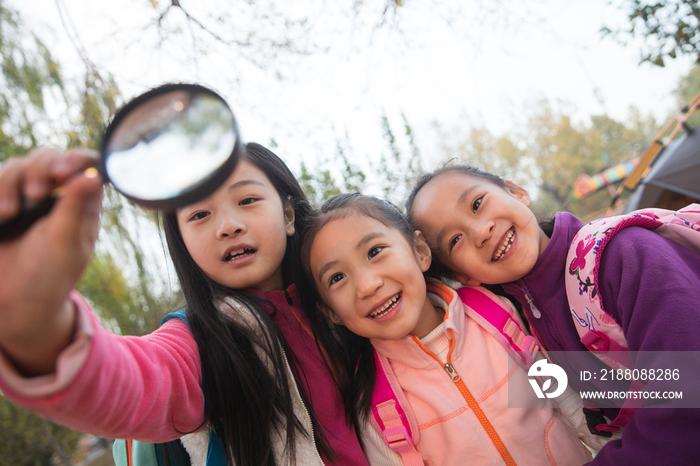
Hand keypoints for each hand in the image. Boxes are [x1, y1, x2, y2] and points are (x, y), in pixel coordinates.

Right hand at [0, 148, 102, 375]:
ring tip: (7, 213)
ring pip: (16, 165)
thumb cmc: (49, 275)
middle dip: (39, 169)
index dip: (75, 158)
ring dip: (9, 182)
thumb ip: (75, 208)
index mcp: (82, 201)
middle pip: (48, 157)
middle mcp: (56, 193)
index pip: (86, 163)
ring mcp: (25, 195)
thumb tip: (94, 176)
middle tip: (34, 193)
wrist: (12, 301)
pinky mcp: (2, 201)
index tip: (61, 173)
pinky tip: (0, 214)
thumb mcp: (65, 242)